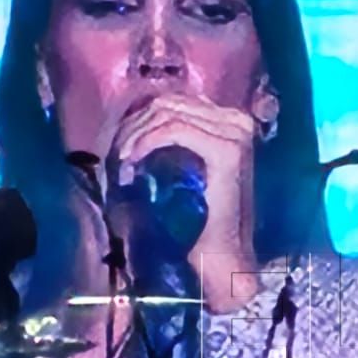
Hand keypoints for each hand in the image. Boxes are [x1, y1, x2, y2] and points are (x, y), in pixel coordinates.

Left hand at [108, 92, 260, 308]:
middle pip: (170, 103)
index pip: (176, 100)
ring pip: (168, 113)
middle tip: (118, 154)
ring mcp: (236, 134)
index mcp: (233, 123)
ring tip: (123, 161)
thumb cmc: (203, 221)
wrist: (225, 256)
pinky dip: (146, 143)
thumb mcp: (187, 170)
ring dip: (136, 134)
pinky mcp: (227, 151)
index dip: (141, 117)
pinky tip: (132, 163)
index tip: (122, 146)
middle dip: (134, 125)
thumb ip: (175, 143)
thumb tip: (138, 119)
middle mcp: (239, 122)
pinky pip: (174, 130)